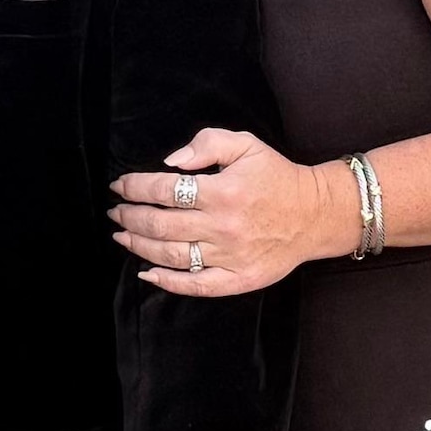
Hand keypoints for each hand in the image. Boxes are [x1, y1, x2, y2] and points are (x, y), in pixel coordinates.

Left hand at [108, 127, 336, 296]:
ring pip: (170, 255)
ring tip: (122, 236)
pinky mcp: (237, 279)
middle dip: (130, 217)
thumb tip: (172, 162)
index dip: (135, 187)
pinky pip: (195, 286)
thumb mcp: (246, 146)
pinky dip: (167, 282)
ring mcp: (229, 256)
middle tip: (116, 212)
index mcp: (223, 191)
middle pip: (160, 224)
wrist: (314, 215)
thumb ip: (208, 144)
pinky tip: (147, 273)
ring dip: (139, 246)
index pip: (164, 190)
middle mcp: (223, 226)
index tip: (120, 186)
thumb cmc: (277, 178)